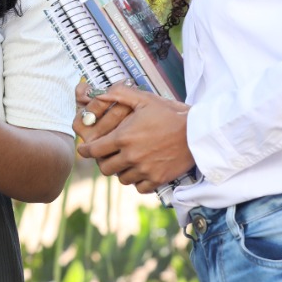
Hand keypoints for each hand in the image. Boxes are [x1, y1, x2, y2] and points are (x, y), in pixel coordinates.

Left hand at [75, 82, 193, 192]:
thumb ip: (119, 95)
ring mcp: (145, 170)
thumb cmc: (169, 113)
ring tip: (126, 161)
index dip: (86, 151)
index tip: (84, 150)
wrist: (198, 132)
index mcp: (124, 137)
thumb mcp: (143, 99)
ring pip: (122, 178)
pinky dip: (137, 181)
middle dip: (103, 161)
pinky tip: (140, 171)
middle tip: (108, 155)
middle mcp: (131, 156)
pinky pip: (139, 187)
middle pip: (105, 168)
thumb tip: (98, 94)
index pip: (94, 150)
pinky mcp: (158, 179)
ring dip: (121, 171)